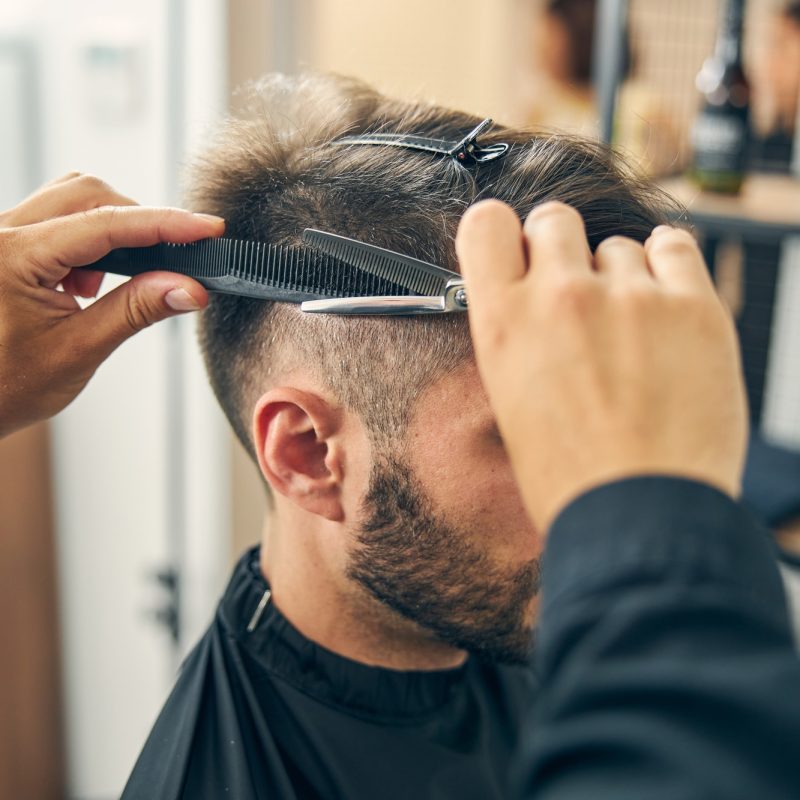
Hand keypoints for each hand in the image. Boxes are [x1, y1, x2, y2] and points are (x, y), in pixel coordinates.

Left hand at [0, 173, 224, 437]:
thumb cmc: (4, 386)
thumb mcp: (78, 350)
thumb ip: (136, 310)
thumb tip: (190, 288)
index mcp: (11, 256)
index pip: (104, 224)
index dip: (164, 223)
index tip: (208, 229)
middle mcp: (0, 233)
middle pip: (87, 194)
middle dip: (137, 223)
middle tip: (172, 261)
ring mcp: (1, 236)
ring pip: (72, 201)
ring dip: (111, 233)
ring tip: (112, 284)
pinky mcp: (7, 245)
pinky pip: (56, 221)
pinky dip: (88, 244)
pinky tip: (87, 286)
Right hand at [456, 200, 746, 532]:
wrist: (640, 516)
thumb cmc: (571, 475)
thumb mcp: (511, 400)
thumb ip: (518, 333)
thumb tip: (534, 296)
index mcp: (503, 323)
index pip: (486, 224)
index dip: (503, 234)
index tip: (518, 250)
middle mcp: (561, 297)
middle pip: (555, 219)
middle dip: (562, 248)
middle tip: (577, 293)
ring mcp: (630, 297)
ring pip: (618, 244)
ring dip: (620, 275)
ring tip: (631, 333)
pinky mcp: (692, 307)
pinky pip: (674, 246)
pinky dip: (668, 267)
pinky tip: (664, 307)